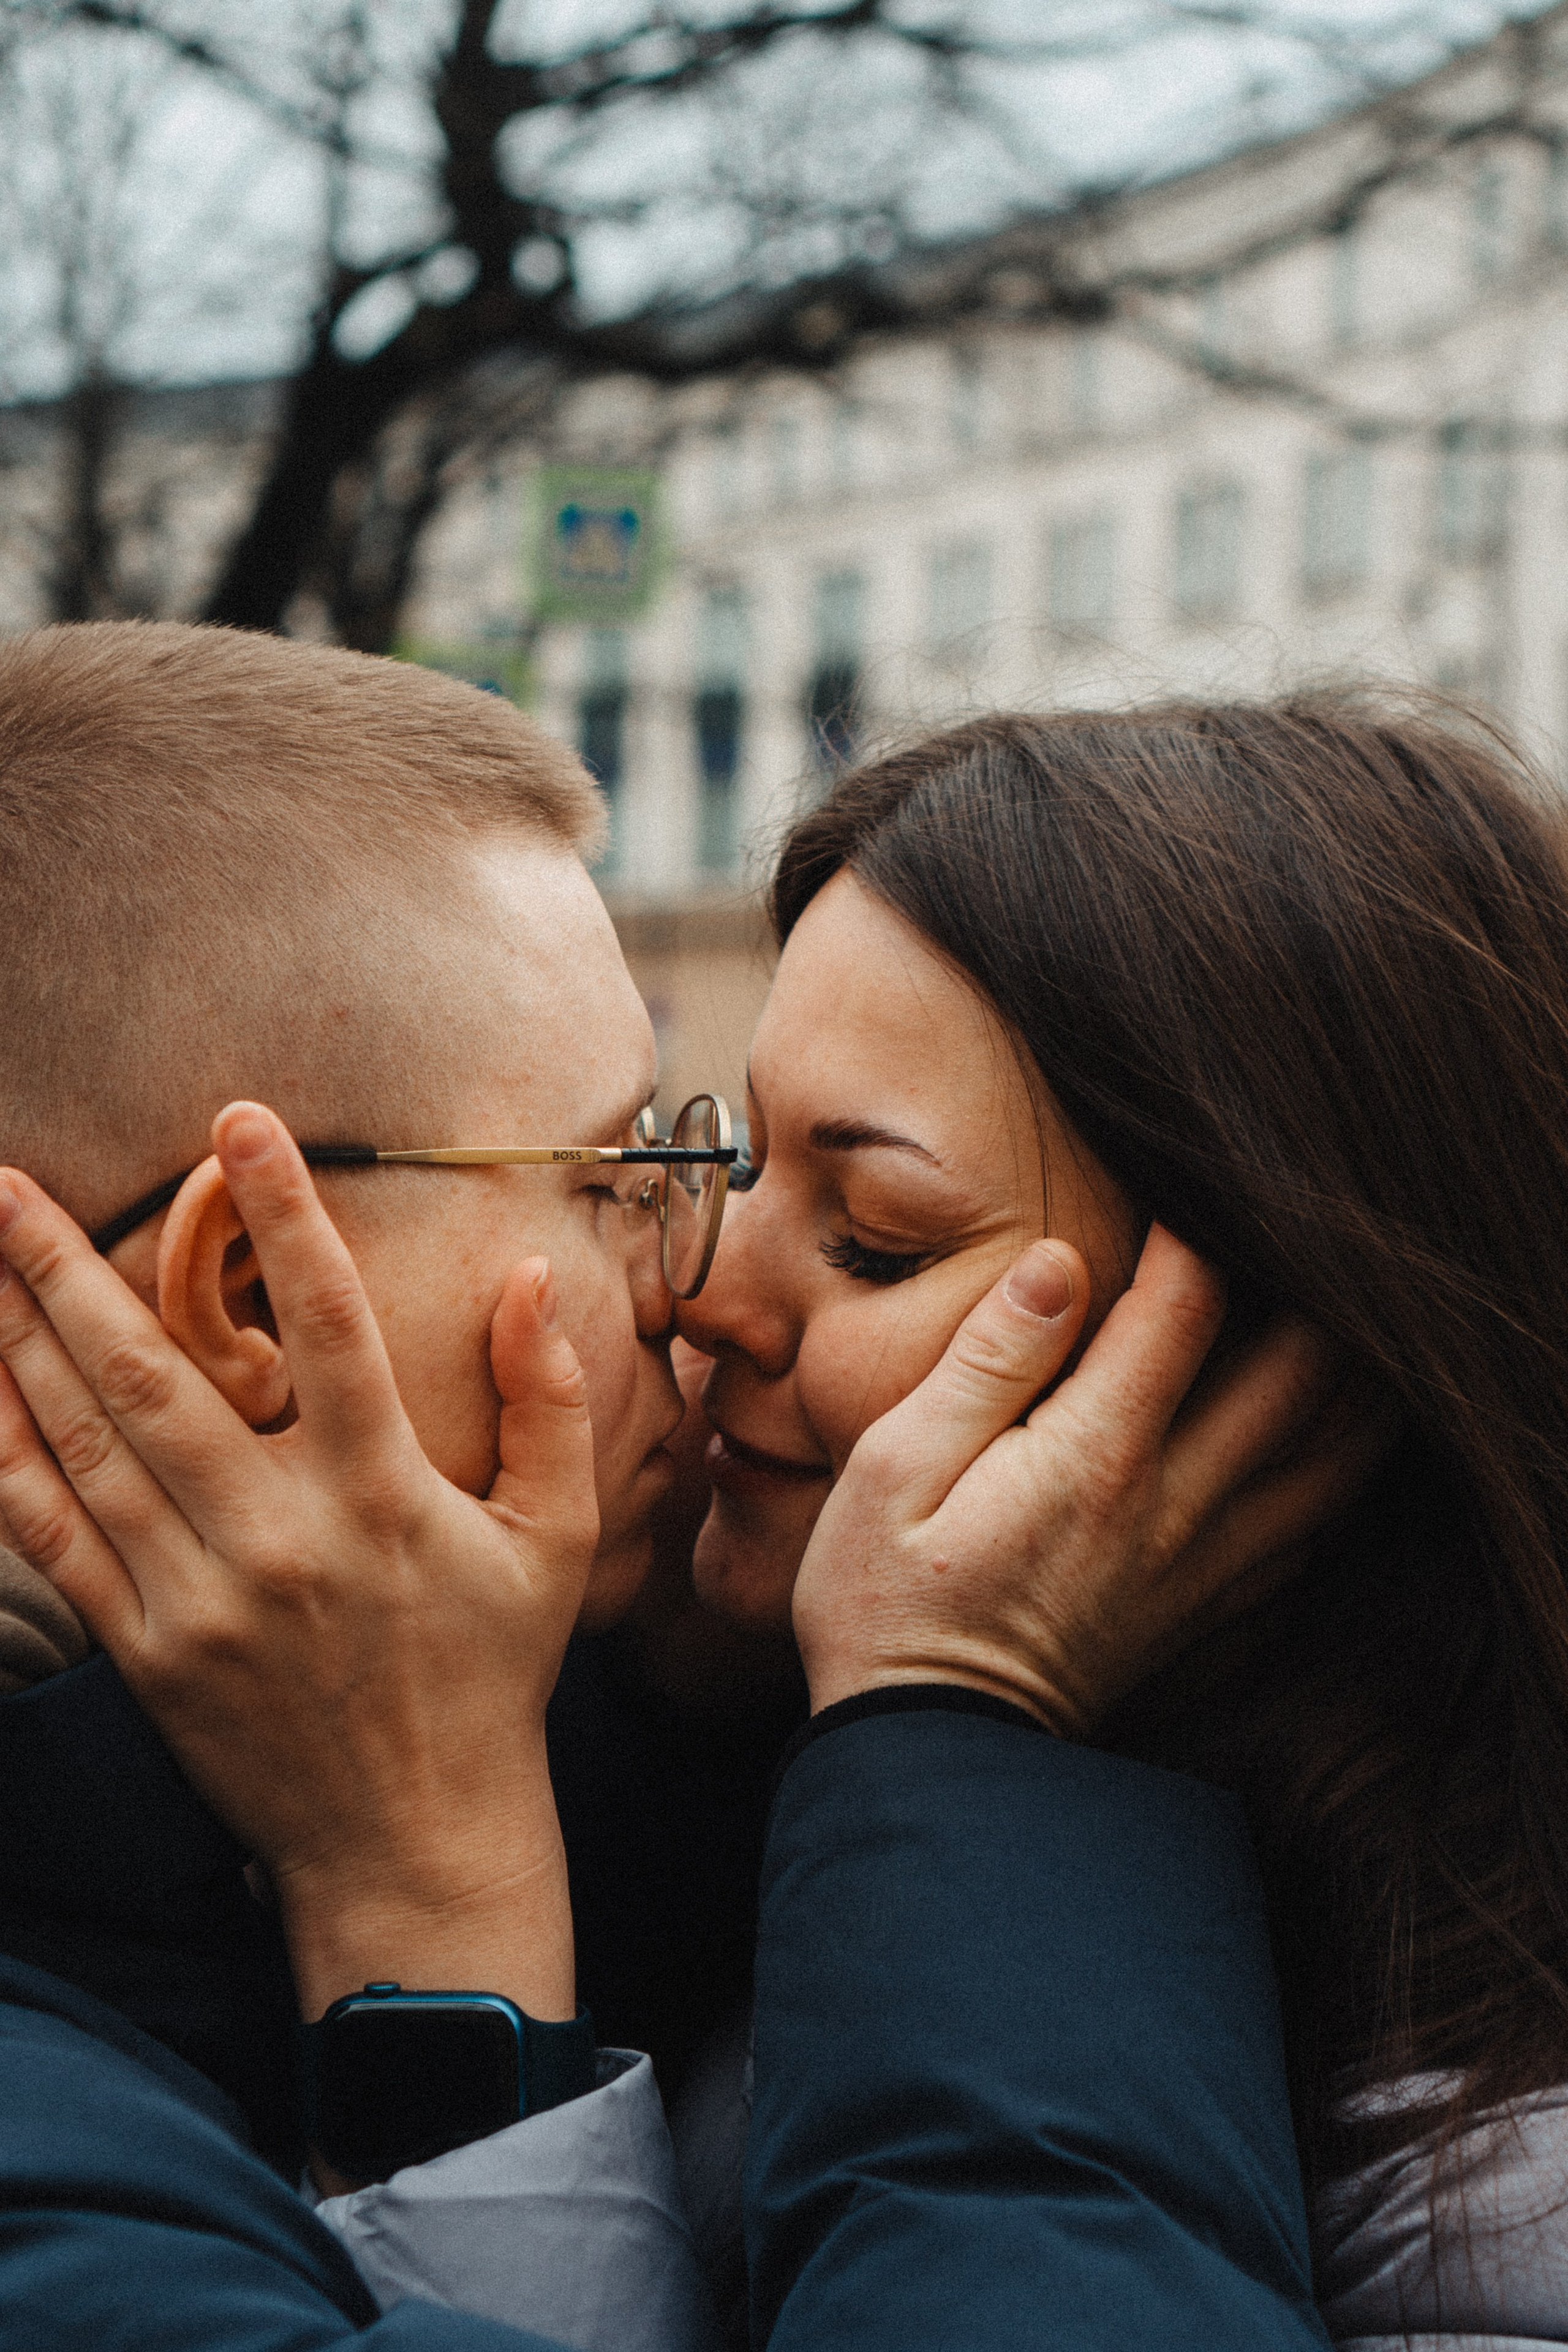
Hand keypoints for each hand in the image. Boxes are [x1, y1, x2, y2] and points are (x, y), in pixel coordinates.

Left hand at [0, 1103, 595, 2021]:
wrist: (413, 1840)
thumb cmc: (492, 1673)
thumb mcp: (559, 1538)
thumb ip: (550, 1402)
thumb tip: (529, 1276)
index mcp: (384, 1496)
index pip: (327, 1323)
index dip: (283, 1213)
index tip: (238, 1120)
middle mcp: (280, 1537)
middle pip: (155, 1373)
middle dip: (67, 1266)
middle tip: (5, 1179)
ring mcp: (199, 1597)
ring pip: (87, 1444)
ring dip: (23, 1339)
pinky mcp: (145, 1649)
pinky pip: (53, 1538)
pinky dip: (6, 1458)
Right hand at [796, 1226, 1395, 1734]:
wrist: (929, 1759)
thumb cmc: (886, 1602)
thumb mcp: (893, 1466)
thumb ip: (986, 1361)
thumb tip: (1061, 1263)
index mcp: (1096, 1456)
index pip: (1190, 1304)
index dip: (1195, 1227)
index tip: (1175, 1185)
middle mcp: (1175, 1505)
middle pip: (1302, 1373)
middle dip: (1310, 1289)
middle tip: (1284, 1239)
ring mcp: (1204, 1564)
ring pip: (1332, 1456)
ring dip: (1351, 1380)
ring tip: (1339, 1321)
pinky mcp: (1206, 1610)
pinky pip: (1310, 1532)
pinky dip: (1333, 1474)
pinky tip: (1313, 1441)